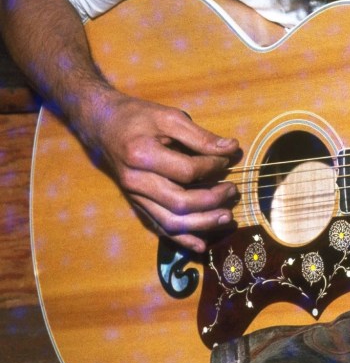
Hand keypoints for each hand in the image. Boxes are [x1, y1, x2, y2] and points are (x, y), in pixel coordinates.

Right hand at [78, 89, 239, 252]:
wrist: (102, 126)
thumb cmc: (137, 117)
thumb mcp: (169, 117)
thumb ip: (200, 136)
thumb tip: (231, 149)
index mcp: (142, 156)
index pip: (187, 171)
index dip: (213, 166)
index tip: (227, 158)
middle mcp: (136, 182)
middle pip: (180, 203)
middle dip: (212, 201)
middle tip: (233, 190)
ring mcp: (135, 197)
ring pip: (170, 222)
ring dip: (202, 224)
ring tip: (227, 218)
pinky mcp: (137, 205)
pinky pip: (159, 227)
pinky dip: (181, 239)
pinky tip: (202, 245)